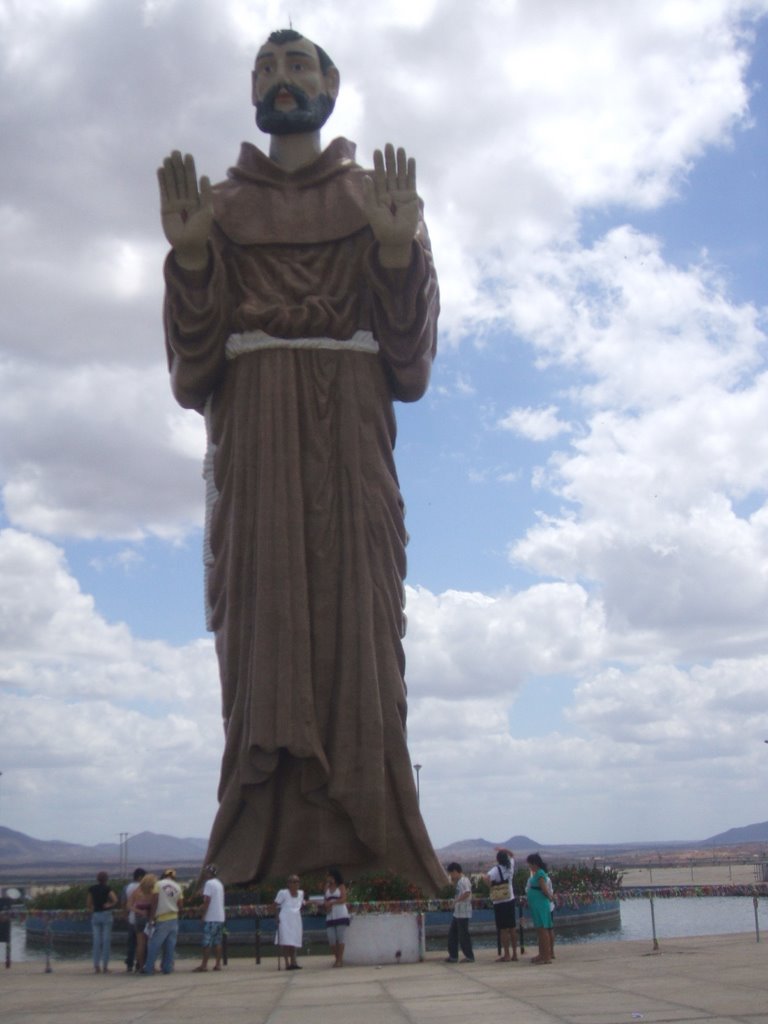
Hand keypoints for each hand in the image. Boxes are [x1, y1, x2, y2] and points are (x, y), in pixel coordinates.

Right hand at [157, 150, 213, 269]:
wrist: (189, 245)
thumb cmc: (201, 230)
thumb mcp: (207, 211)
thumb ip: (206, 194)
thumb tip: (204, 176)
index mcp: (196, 200)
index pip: (192, 181)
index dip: (190, 169)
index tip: (188, 156)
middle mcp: (185, 200)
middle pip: (181, 180)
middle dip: (178, 166)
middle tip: (176, 152)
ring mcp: (175, 204)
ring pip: (172, 184)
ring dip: (170, 171)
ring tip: (168, 158)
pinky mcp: (166, 209)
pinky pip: (164, 192)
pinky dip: (162, 182)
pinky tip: (161, 170)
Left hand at [363, 143, 418, 267]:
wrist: (396, 239)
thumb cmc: (382, 228)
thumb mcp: (372, 211)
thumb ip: (369, 194)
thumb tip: (366, 177)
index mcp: (380, 195)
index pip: (379, 176)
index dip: (378, 164)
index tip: (377, 151)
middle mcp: (391, 193)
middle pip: (390, 172)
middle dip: (389, 160)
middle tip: (388, 145)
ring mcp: (402, 195)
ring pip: (401, 175)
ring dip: (400, 162)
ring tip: (400, 148)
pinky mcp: (411, 198)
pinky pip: (411, 181)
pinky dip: (411, 171)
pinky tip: (411, 160)